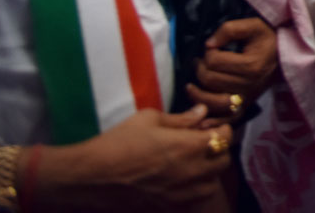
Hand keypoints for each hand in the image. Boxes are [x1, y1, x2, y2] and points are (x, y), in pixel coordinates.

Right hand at [30, 106, 230, 211]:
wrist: (89, 177)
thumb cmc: (117, 142)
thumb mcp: (148, 120)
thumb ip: (180, 118)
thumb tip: (201, 112)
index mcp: (190, 146)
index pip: (225, 137)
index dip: (223, 129)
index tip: (214, 126)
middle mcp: (192, 172)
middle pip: (223, 162)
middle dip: (218, 150)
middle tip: (204, 144)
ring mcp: (181, 194)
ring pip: (211, 184)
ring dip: (208, 173)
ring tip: (193, 164)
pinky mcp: (168, 209)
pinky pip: (192, 201)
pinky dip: (192, 191)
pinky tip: (179, 182)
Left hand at [188, 17, 276, 122]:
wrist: (284, 53)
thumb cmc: (267, 38)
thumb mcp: (253, 25)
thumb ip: (230, 29)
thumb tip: (208, 44)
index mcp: (251, 65)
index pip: (214, 62)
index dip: (207, 53)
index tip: (212, 47)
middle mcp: (249, 85)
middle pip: (210, 81)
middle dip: (200, 69)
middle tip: (201, 61)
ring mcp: (247, 98)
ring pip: (212, 102)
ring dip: (197, 94)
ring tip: (191, 85)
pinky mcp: (246, 105)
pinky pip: (226, 119)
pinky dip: (212, 122)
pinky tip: (200, 118)